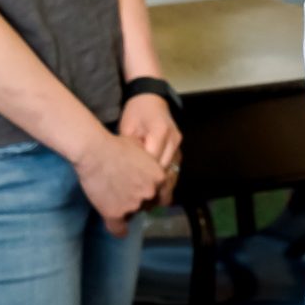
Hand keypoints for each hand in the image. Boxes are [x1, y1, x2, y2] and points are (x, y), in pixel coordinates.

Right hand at [73, 131, 167, 236]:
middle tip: (125, 193)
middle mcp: (149, 194)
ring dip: (125, 210)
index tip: (148, 199)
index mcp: (159, 178)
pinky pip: (119, 229)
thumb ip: (149, 161)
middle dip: (139, 202)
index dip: (155, 198)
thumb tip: (149, 164)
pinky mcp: (115, 213)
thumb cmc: (115, 144)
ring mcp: (133, 205)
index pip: (164, 197)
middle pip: (147, 206)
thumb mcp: (141, 149)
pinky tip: (118, 229)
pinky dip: (118, 230)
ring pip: (132, 215)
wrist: (94, 151)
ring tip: (112, 197)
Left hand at [119, 91, 182, 206]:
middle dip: (155, 191)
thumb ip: (129, 150)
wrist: (150, 98)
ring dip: (164, 190)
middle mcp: (173, 140)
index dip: (142, 182)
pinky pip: (174, 170)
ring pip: (173, 174)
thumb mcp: (127, 129)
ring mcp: (178, 145)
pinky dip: (167, 183)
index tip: (132, 196)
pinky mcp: (179, 149)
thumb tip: (125, 174)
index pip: (152, 164)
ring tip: (152, 204)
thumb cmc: (135, 112)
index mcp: (159, 132)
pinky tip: (160, 194)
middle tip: (143, 206)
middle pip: (166, 172)